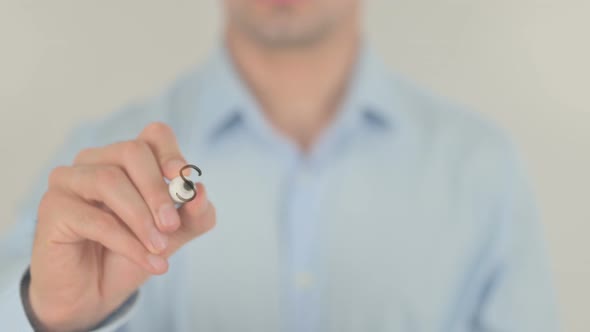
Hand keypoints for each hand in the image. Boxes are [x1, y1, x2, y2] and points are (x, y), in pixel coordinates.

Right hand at [28, 122, 215, 330]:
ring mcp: (69, 180)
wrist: (94, 293)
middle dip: (157, 190)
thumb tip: (200, 192)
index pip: (154, 135)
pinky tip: (148, 262)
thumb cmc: (130, 253)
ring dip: (141, 218)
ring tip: (160, 248)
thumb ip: (195, 214)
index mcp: (127, 159)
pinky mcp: (53, 208)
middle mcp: (96, 161)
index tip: (184, 179)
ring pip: (109, 180)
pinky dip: (128, 242)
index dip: (171, 152)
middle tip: (171, 225)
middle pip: (132, 152)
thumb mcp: (174, 234)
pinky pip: (95, 218)